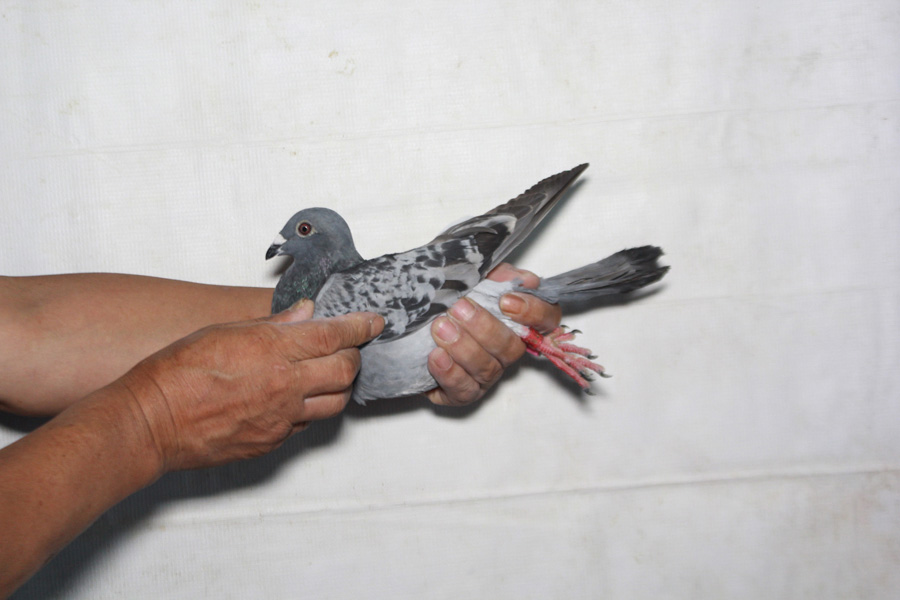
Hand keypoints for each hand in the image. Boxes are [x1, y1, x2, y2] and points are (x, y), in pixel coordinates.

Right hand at [120, 300, 383, 471]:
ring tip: (327, 374)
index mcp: (274, 351)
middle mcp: (286, 386)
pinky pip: (306, 424)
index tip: (373, 321)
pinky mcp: (272, 442)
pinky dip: (310, 409)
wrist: (152, 422)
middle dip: (354, 356)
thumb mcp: (224, 332)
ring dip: (339, 386)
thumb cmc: (177, 371)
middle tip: (350, 348)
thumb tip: (306, 313)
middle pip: (345, 370)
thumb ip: (272, 325)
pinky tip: (296, 399)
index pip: (334, 335)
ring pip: (335, 403)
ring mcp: (281, 418)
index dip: (360, 326)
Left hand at [425, 263, 561, 405]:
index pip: (545, 320)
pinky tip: (435, 356)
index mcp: (517, 322)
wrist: (415, 323)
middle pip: (512, 348)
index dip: (533, 313)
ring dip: (463, 348)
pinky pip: (463, 390)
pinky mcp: (462, 393)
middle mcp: (506, 352)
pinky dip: (449, 373)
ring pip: (487, 369)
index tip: (506, 301)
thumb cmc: (450, 300)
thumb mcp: (474, 278)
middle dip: (485, 328)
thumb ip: (498, 275)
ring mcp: (486, 375)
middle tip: (459, 309)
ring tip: (440, 327)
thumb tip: (525, 280)